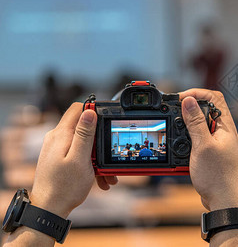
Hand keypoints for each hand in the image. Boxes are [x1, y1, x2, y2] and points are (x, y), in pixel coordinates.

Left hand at [30, 103, 117, 218]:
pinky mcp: (59, 158)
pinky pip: (79, 154)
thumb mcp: (80, 159)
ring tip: (106, 175)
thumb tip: (89, 112)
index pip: (77, 109)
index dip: (93, 111)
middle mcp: (57, 138)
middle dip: (99, 142)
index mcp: (61, 135)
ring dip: (97, 157)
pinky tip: (99, 178)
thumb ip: (85, 134)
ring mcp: (57, 148)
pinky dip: (90, 164)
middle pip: (84, 128)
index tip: (105, 122)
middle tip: (108, 158)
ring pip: (84, 144)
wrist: (49, 209)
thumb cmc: (65, 187)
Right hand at [179, 89, 237, 210]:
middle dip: (189, 111)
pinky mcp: (213, 156)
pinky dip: (188, 144)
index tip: (180, 98)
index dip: (197, 93)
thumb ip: (195, 123)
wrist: (226, 203)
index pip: (214, 97)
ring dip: (187, 129)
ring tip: (176, 135)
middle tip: (174, 114)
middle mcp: (224, 133)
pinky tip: (181, 152)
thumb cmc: (219, 177)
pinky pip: (198, 143)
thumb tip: (188, 100)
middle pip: (206, 110)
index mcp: (225, 126)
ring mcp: (219, 144)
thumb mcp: (203, 146)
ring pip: (200, 128)